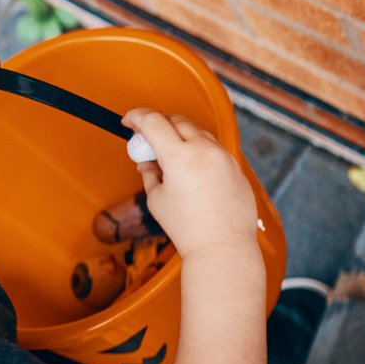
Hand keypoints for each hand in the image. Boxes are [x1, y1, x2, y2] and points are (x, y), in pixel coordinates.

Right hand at [122, 109, 256, 254]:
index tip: (128, 121)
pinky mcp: (237, 168)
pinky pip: (215, 149)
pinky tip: (190, 164)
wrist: (223, 247)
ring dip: (180, 133)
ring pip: (198, 132)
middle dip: (157, 121)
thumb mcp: (157, 199)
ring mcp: (224, 157)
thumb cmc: (187, 228)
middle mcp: (205, 151)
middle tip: (145, 133)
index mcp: (180, 157)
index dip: (136, 116)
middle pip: (177, 121)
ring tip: (167, 152)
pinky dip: (199, 148)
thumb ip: (149, 173)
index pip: (153, 122)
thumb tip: (148, 161)